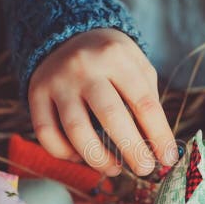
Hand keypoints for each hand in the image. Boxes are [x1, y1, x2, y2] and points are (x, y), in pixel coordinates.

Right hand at [28, 28, 177, 175]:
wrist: (67, 34)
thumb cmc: (112, 61)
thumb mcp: (137, 67)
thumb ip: (148, 103)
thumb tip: (159, 149)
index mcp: (116, 57)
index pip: (143, 103)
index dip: (159, 136)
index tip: (168, 158)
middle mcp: (84, 67)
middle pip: (110, 116)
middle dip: (132, 150)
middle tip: (145, 169)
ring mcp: (57, 81)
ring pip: (76, 130)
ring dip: (99, 159)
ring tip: (115, 169)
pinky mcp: (35, 94)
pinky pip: (46, 133)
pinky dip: (64, 153)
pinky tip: (82, 157)